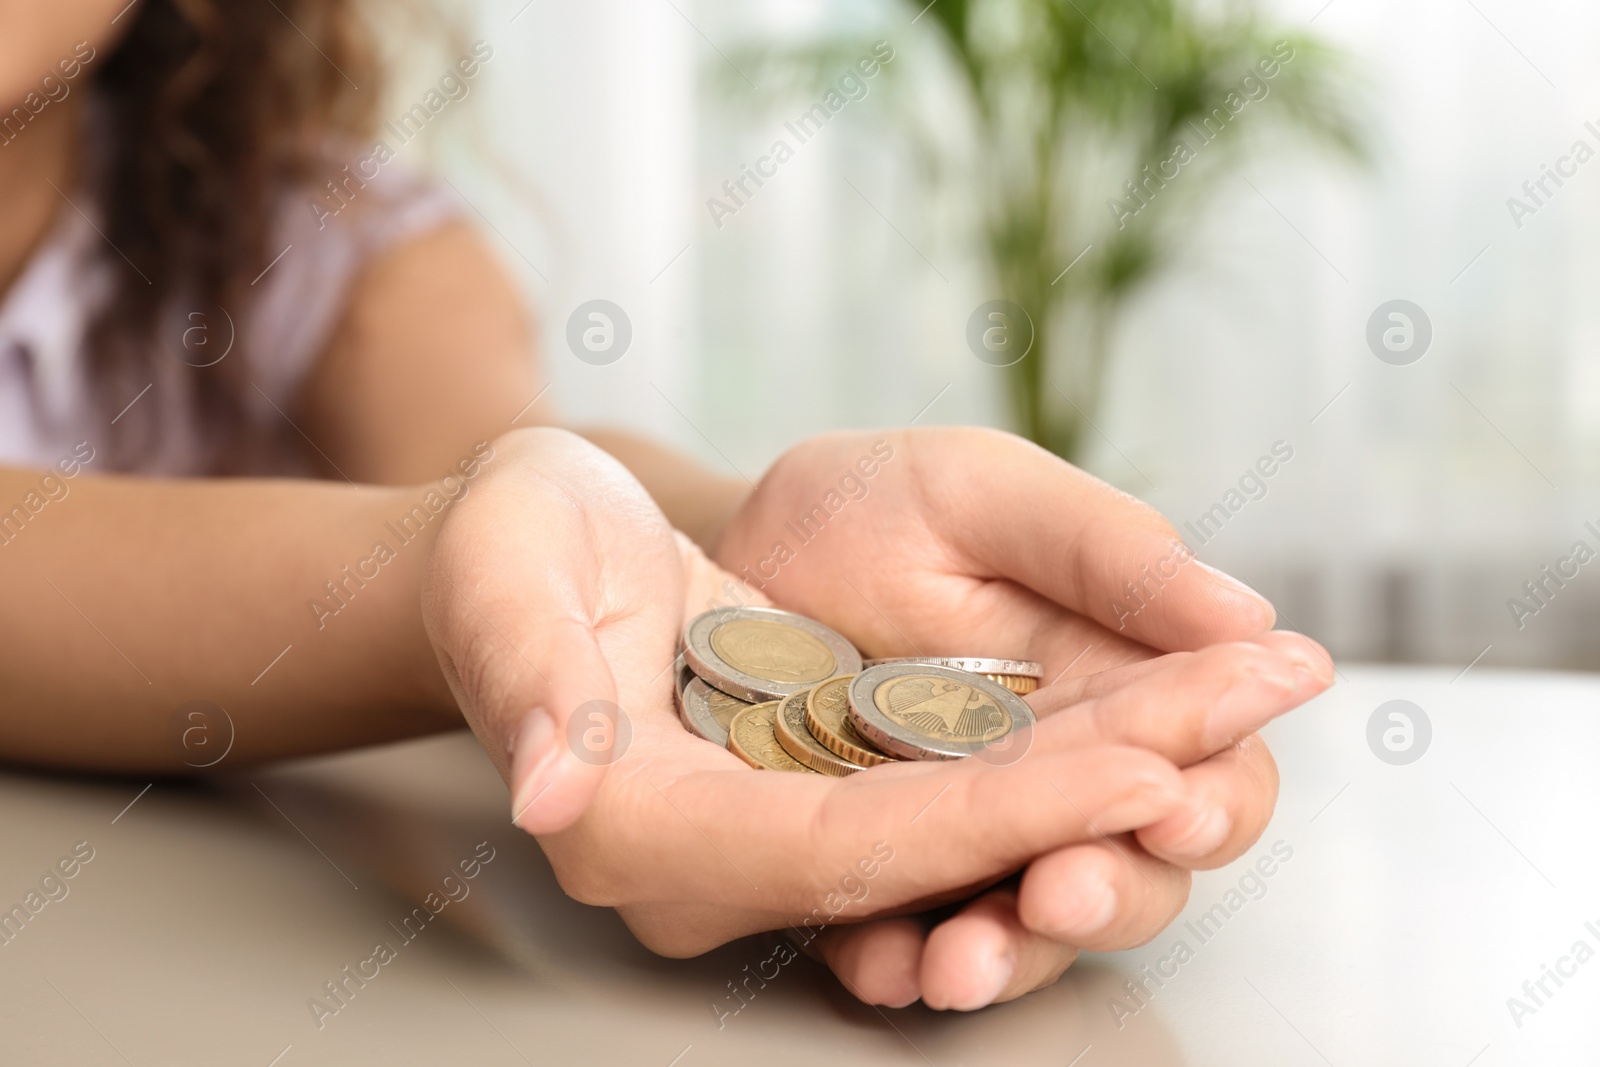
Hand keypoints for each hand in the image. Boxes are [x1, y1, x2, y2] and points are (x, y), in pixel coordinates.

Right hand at [419, 428, 1328, 1009]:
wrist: (531, 545)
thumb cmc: (509, 548)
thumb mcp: (506, 574)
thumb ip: (533, 683)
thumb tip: (554, 793)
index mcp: (644, 829)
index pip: (853, 851)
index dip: (1003, 819)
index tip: (1146, 767)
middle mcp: (720, 861)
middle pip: (940, 863)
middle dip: (1100, 804)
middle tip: (1246, 722)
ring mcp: (777, 832)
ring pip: (969, 841)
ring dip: (1108, 785)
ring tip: (1240, 709)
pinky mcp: (819, 792)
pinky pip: (956, 803)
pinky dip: (1060, 765)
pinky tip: (1162, 716)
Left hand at [713, 427, 1325, 1006]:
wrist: (718, 552)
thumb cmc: (866, 510)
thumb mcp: (979, 493)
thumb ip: (1104, 549)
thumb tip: (1251, 620)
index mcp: (1113, 684)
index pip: (1209, 764)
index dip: (1214, 798)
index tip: (1178, 805)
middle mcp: (1056, 775)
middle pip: (1138, 869)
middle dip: (1111, 893)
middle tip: (1063, 888)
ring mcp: (966, 834)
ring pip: (1033, 925)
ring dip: (1015, 952)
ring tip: (964, 958)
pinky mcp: (875, 873)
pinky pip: (903, 940)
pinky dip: (899, 963)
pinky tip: (887, 966)